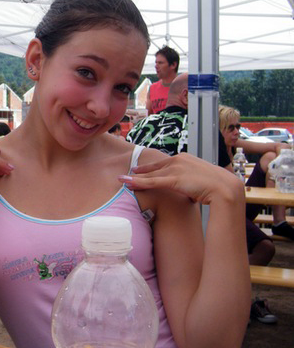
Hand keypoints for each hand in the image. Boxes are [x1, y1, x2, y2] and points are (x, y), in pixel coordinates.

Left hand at [118, 152, 243, 204]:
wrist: (225, 189)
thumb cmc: (217, 187)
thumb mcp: (202, 180)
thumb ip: (192, 180)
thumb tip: (190, 188)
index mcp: (186, 158)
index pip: (164, 163)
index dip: (151, 167)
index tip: (141, 169)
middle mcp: (179, 160)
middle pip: (155, 168)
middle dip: (140, 172)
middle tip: (128, 174)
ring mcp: (176, 169)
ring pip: (150, 174)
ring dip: (135, 178)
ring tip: (122, 180)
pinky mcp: (173, 179)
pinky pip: (151, 181)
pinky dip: (137, 182)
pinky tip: (127, 183)